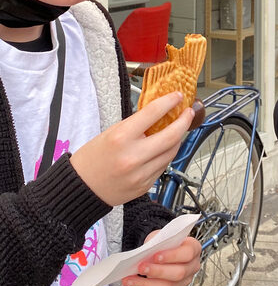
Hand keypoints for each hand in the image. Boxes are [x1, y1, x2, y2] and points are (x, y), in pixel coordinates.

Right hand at [70, 92, 193, 205]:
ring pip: (171, 152)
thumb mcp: (110, 133)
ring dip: (178, 138)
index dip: (170, 102)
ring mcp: (141, 173)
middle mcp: (133, 156)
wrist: (81, 189)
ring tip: (178, 129)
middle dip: (184, 121)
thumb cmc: (92, 158)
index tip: (178, 96)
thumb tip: (159, 114)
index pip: (153, 113)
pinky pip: (163, 166)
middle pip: (171, 135)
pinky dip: (166, 154)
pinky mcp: (145, 186)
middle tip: (188, 113)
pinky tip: (164, 148)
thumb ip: (135, 125)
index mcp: (121, 137)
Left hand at [122, 235, 200, 285]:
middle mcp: (192, 266)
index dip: (172, 256)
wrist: (163, 250)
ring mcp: (185, 280)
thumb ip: (157, 242)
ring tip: (132, 279)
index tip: (156, 256)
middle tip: (141, 267)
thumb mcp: (162, 236)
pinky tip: (135, 284)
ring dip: (147, 283)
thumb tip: (147, 252)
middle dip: (157, 271)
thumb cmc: (165, 242)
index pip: (187, 253)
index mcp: (193, 248)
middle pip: (178, 273)